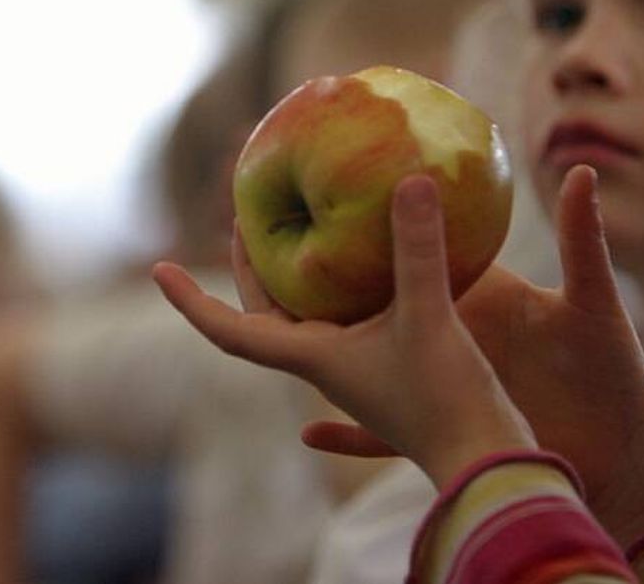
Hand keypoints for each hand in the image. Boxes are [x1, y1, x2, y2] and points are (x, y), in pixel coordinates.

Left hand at [154, 175, 536, 488]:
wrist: (486, 463)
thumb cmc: (446, 402)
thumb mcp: (429, 317)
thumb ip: (418, 251)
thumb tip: (412, 180)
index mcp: (313, 358)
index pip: (231, 330)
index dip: (190, 301)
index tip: (157, 268)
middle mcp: (326, 363)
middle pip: (266, 313)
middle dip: (250, 268)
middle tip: (244, 219)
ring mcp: (357, 367)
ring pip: (308, 314)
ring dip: (294, 274)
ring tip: (297, 227)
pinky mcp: (392, 365)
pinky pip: (352, 316)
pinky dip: (344, 287)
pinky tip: (361, 266)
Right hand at [299, 166, 643, 545]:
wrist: (623, 456)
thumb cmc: (611, 377)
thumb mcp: (592, 305)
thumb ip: (582, 241)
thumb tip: (580, 169)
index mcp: (474, 297)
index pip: (408, 253)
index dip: (368, 229)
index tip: (318, 198)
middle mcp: (446, 333)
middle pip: (366, 305)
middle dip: (317, 283)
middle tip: (268, 251)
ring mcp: (438, 383)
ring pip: (362, 365)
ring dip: (321, 351)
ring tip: (271, 333)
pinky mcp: (442, 430)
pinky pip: (373, 436)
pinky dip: (343, 435)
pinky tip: (308, 435)